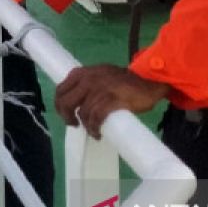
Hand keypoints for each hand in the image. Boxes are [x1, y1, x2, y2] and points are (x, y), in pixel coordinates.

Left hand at [54, 64, 169, 138]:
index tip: (65, 115)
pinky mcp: (112, 99)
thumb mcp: (100, 75)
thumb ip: (87, 84)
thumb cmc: (124, 82)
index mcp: (83, 73)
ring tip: (93, 131)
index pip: (60, 90)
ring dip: (86, 126)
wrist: (148, 81)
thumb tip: (74, 101)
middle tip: (74, 125)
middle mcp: (88, 79)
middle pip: (66, 102)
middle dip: (67, 117)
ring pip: (82, 113)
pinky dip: (94, 128)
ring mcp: (100, 88)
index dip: (59, 106)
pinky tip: (98, 133)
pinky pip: (96, 118)